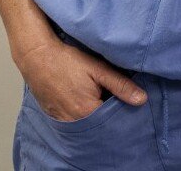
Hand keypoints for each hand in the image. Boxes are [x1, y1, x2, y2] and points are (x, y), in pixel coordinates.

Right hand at [15, 36, 146, 122]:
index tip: (126, 98)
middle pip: (99, 123)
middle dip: (109, 111)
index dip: (122, 108)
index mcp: (88, 111)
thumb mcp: (99, 70)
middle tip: (111, 93)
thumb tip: (141, 99)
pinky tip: (84, 97)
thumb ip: (121, 85)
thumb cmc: (68, 61)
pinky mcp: (54, 116)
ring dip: (95, 112)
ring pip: (86, 122)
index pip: (113, 118)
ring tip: (97, 94)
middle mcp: (74, 121)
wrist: (38, 58)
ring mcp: (62, 120)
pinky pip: (73, 120)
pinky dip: (82, 113)